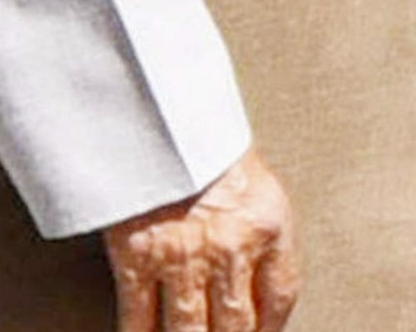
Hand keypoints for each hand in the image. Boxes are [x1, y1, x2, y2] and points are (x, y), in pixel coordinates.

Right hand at [105, 149, 300, 331]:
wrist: (149, 106)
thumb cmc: (200, 141)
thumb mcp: (254, 182)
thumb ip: (263, 237)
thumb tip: (260, 298)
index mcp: (267, 223)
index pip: (280, 297)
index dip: (270, 329)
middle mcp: (229, 246)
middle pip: (237, 327)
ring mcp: (181, 254)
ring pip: (188, 330)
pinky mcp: (136, 254)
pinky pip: (139, 316)